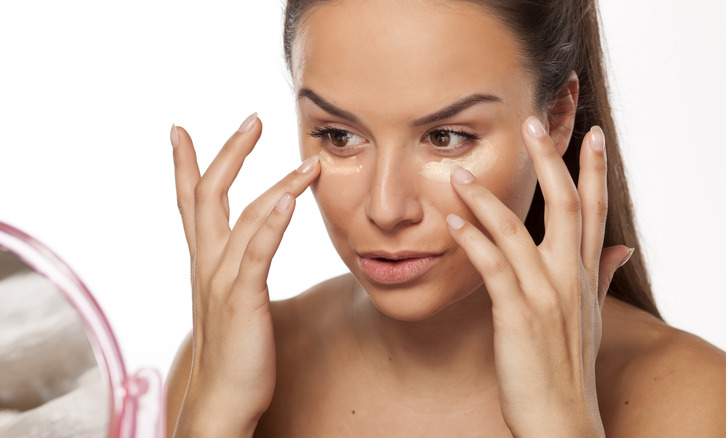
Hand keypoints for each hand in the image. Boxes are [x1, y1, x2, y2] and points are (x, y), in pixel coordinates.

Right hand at [170, 113, 319, 436]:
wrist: (221, 399)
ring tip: (308, 161)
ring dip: (278, 183)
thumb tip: (249, 256)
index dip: (184, 164)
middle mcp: (207, 264)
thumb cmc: (234, 352)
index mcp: (205, 262)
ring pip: (247, 217)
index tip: (179, 130)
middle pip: (208, 194)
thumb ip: (238, 271)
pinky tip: (290, 198)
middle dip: (229, 153)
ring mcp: (222, 280)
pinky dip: (273, 222)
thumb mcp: (232, 301)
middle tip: (252, 119)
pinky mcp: (242, 299)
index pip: (191, 203)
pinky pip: (257, 253)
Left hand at [446, 116, 631, 436]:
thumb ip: (602, 275)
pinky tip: (453, 221)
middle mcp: (570, 277)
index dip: (595, 169)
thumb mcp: (592, 316)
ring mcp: (546, 295)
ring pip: (518, 232)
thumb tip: (623, 248)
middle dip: (550, 161)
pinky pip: (493, 268)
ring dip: (488, 199)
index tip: (593, 132)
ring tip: (461, 173)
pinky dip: (473, 241)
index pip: (595, 209)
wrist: (561, 418)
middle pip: (565, 205)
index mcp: (586, 273)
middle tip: (533, 122)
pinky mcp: (518, 315)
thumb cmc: (570, 364)